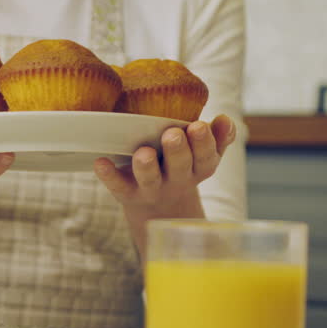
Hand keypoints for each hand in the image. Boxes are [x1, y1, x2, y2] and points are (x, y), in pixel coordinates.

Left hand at [95, 114, 236, 217]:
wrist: (159, 207)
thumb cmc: (182, 165)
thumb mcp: (203, 154)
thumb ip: (217, 136)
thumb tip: (226, 120)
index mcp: (198, 167)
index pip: (207, 157)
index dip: (205, 143)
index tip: (199, 125)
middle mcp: (177, 180)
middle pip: (180, 167)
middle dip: (177, 150)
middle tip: (173, 134)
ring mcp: (152, 189)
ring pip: (150, 180)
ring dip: (146, 167)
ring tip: (143, 153)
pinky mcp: (128, 193)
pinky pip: (118, 187)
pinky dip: (109, 175)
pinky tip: (100, 162)